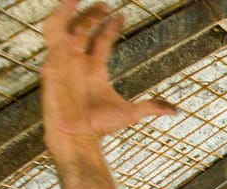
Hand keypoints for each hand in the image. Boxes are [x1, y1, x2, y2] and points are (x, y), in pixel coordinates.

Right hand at [41, 0, 175, 155]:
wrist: (78, 137)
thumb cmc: (100, 126)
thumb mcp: (131, 113)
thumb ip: (152, 107)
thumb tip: (175, 111)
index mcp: (94, 69)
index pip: (101, 40)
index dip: (110, 26)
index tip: (121, 15)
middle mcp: (77, 62)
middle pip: (83, 29)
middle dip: (92, 15)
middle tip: (104, 4)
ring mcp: (63, 62)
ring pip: (63, 29)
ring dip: (68, 12)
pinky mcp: (51, 65)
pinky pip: (52, 39)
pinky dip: (58, 24)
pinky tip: (67, 10)